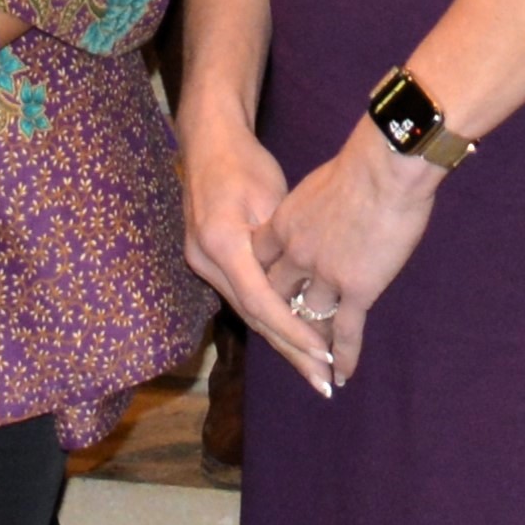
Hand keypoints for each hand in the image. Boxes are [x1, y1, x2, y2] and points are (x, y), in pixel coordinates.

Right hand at [183, 107, 334, 394]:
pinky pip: (243, 296)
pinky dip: (269, 317)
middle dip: (290, 350)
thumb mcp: (271, 198)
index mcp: (222, 243)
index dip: (294, 332)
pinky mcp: (207, 261)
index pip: (261, 302)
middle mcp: (205, 260)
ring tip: (314, 369)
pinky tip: (292, 337)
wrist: (207, 142)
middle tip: (323, 382)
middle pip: (253, 317)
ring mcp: (201, 263)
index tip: (324, 355)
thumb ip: (282, 244)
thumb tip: (305, 286)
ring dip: (281, 340)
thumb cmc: (245, 163)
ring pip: (247, 311)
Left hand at [251, 125, 444, 386]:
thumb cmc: (361, 162)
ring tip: (313, 367)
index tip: (266, 298)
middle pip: (276, 298)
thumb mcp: (320, 183)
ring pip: (308, 320)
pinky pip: (346, 331)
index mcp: (283, 224)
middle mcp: (295, 255)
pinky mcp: (355, 288)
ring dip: (310, 344)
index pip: (261, 265)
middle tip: (284, 341)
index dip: (262, 284)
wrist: (387, 166)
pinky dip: (343, 356)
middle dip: (278, 321)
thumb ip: (314, 207)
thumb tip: (323, 213)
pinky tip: (341, 375)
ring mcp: (323, 275)